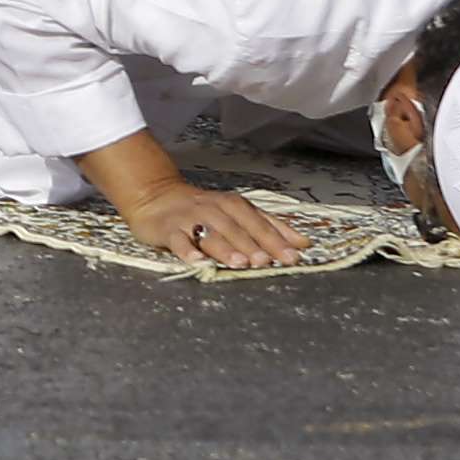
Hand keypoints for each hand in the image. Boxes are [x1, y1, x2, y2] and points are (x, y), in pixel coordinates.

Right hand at [110, 178, 306, 270]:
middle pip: (236, 228)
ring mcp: (189, 219)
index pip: (258, 221)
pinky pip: (177, 240)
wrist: (155, 197)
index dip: (276, 239)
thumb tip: (303, 242)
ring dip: (226, 248)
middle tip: (267, 261)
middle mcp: (213, 209)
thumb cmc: (202, 210)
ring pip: (210, 233)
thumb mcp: (237, 213)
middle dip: (253, 244)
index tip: (293, 256)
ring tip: (240, 263)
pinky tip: (197, 262)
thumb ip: (269, 226)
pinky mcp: (167, 229)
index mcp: (233, 205)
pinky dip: (187, 251)